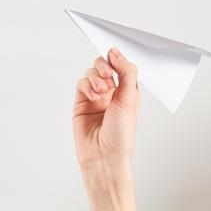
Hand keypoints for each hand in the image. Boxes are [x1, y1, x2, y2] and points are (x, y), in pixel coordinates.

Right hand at [73, 48, 139, 179]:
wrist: (104, 157)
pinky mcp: (81, 104)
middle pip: (104, 66)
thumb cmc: (121, 136)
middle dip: (104, 66)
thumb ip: (126, 74)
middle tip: (107, 74)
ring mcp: (95, 98)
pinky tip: (94, 96)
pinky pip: (81, 85)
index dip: (117, 59)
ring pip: (91, 74)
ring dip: (96, 78)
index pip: (120, 66)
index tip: (113, 55)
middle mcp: (111, 94)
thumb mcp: (130, 100)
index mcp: (127, 92)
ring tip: (102, 91)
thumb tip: (117, 53)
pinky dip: (86, 86)